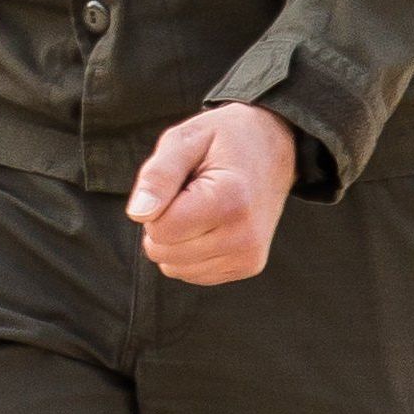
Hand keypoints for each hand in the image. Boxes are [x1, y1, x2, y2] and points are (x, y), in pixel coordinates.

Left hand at [127, 102, 297, 284]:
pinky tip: (207, 224)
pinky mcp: (248, 266)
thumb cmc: (223, 139)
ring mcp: (249, 256)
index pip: (160, 229)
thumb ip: (158, 176)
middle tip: (189, 193)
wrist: (275, 148)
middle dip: (163, 221)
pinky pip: (193, 274)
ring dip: (175, 239)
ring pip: (175, 267)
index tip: (179, 181)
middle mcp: (245, 236)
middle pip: (164, 252)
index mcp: (229, 200)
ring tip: (199, 207)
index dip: (154, 204)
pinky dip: (188, 252)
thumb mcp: (185, 139)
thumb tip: (138, 214)